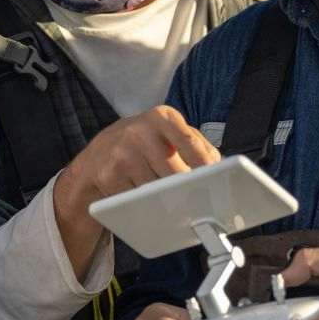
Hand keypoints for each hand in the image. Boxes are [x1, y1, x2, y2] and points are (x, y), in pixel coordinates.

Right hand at [53, 107, 218, 278]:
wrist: (99, 153)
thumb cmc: (145, 142)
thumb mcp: (169, 132)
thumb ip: (197, 144)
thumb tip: (219, 166)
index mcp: (161, 116)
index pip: (190, 141)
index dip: (204, 164)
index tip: (215, 180)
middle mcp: (139, 130)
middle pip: (175, 172)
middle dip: (185, 188)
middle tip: (192, 197)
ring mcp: (121, 153)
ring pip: (156, 189)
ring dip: (164, 197)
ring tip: (162, 192)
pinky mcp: (108, 175)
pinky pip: (136, 199)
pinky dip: (144, 202)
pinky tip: (141, 194)